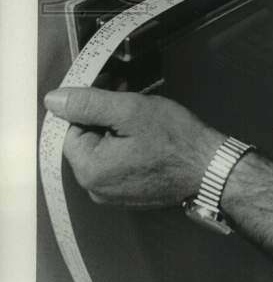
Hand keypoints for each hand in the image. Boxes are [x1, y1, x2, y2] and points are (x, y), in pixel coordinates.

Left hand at [43, 87, 222, 208]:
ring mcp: (113, 193)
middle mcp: (96, 188)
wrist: (210, 168)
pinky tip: (146, 132)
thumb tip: (54, 100)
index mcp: (90, 170)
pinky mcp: (129, 192)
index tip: (110, 88)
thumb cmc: (177, 141)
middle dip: (103, 114)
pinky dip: (126, 143)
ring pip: (103, 149)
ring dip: (116, 127)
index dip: (89, 103)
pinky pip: (116, 162)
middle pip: (86, 139)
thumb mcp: (131, 111)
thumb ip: (90, 103)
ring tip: (142, 113)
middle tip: (128, 95)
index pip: (70, 128)